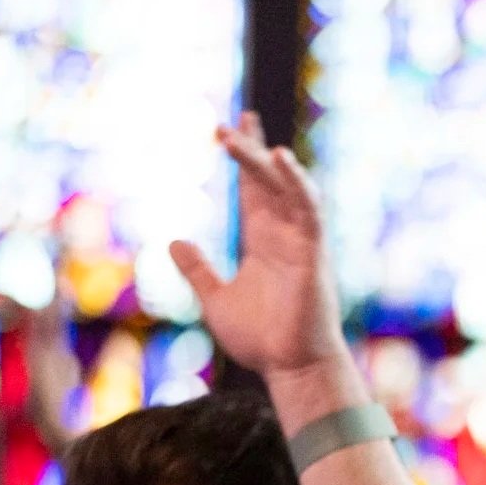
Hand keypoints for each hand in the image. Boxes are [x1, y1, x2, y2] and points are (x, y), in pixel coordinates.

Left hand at [170, 112, 345, 377]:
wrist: (292, 368)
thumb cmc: (261, 340)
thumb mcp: (214, 300)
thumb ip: (197, 270)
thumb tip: (173, 242)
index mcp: (262, 244)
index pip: (252, 191)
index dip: (244, 159)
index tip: (232, 128)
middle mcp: (282, 237)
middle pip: (267, 180)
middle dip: (252, 147)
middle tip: (236, 116)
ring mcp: (300, 243)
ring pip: (283, 188)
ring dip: (262, 159)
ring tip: (240, 130)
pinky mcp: (312, 253)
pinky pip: (306, 209)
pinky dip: (296, 183)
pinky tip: (280, 158)